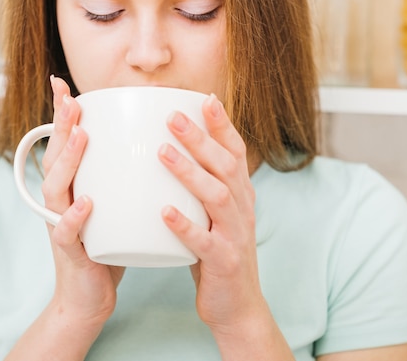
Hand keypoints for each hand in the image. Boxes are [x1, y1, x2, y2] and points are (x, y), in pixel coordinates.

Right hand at [41, 76, 124, 326]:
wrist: (89, 299)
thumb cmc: (106, 249)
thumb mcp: (112, 208)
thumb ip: (119, 181)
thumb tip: (149, 146)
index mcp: (72, 189)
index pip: (64, 144)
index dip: (62, 115)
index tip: (63, 84)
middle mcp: (61, 202)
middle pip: (54, 158)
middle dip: (62, 126)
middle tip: (71, 99)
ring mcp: (61, 226)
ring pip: (56, 188)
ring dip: (67, 161)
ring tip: (81, 137)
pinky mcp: (70, 253)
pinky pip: (67, 233)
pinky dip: (74, 217)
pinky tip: (85, 202)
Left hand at [157, 93, 262, 330]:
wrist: (237, 306)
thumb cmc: (217, 254)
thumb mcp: (214, 215)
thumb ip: (201, 188)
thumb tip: (169, 152)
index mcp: (241, 195)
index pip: (236, 152)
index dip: (223, 126)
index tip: (205, 99)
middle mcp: (243, 209)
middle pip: (226, 166)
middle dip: (200, 138)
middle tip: (172, 116)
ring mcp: (236, 235)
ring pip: (217, 196)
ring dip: (190, 172)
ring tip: (163, 152)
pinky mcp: (224, 262)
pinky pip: (204, 242)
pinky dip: (185, 225)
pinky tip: (165, 212)